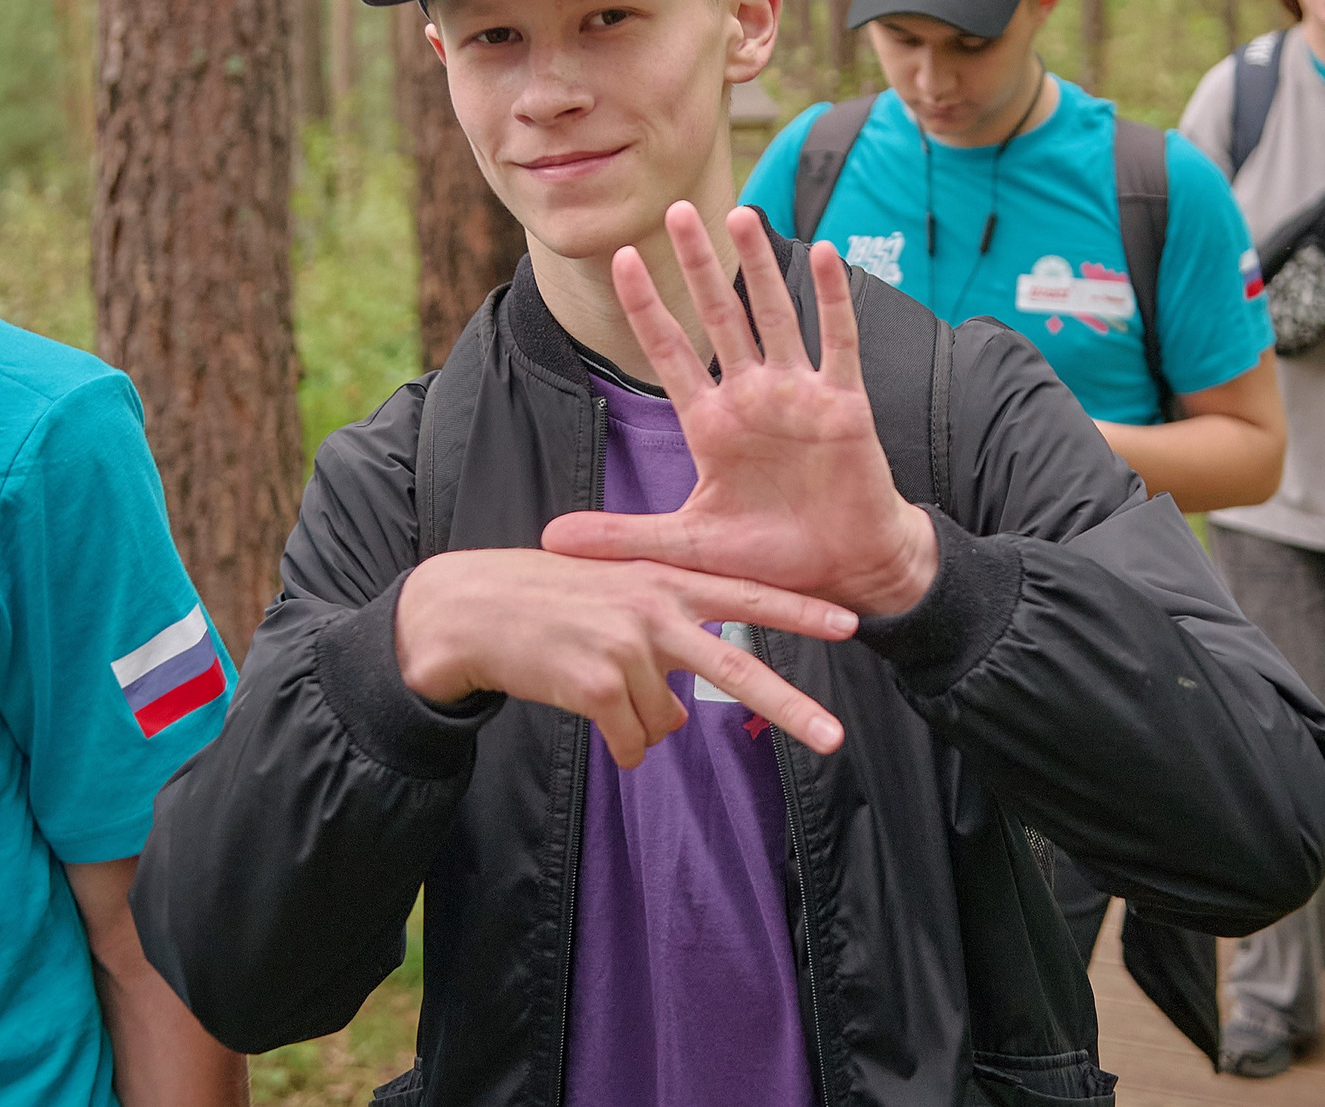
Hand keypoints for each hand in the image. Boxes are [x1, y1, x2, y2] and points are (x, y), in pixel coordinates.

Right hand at [395, 548, 857, 764]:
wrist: (473, 612)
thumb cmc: (545, 604)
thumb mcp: (612, 594)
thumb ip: (660, 633)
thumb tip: (682, 713)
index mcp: (664, 580)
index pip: (746, 596)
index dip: (799, 612)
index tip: (851, 624)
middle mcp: (655, 609)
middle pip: (739, 668)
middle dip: (792, 708)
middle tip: (835, 739)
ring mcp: (629, 647)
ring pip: (665, 721)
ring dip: (637, 724)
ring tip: (594, 688)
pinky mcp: (599, 684)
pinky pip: (632, 742)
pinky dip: (616, 743)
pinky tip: (588, 715)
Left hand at [542, 202, 940, 616]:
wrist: (842, 571)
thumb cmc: (769, 556)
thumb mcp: (687, 545)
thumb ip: (622, 536)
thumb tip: (549, 541)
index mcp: (710, 424)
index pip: (668, 351)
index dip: (645, 305)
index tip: (620, 258)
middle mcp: (751, 397)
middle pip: (719, 315)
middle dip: (696, 263)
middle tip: (676, 208)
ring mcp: (797, 395)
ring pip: (774, 314)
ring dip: (758, 265)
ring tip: (740, 212)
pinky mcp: (842, 403)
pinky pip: (836, 340)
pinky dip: (832, 297)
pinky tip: (823, 252)